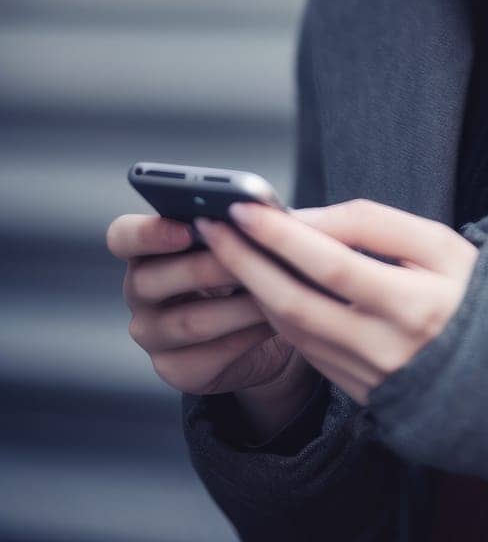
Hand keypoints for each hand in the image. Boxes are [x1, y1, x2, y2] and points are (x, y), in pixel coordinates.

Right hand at [106, 211, 296, 394]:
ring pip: (189, 321)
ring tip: (274, 289)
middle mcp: (138, 292)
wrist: (259, 328)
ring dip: (237, 305)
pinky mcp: (175, 369)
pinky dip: (246, 336)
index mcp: (146, 249)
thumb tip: (257, 207)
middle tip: (251, 256)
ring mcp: (152, 334)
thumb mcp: (238, 240)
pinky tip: (273, 321)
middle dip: (209, 267)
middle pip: (154, 280)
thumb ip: (236, 222)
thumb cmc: (243, 268)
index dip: (148, 232)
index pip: (123, 236)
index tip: (188, 228)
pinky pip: (208, 355)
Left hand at [194, 198, 479, 406]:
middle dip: (244, 262)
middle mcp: (385, 351)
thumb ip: (371, 225)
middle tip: (211, 225)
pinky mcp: (356, 395)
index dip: (281, 235)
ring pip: (290, 332)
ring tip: (226, 247)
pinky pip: (304, 350)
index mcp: (414, 307)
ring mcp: (367, 380)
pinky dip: (276, 314)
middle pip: (293, 304)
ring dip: (251, 288)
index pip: (329, 265)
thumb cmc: (470, 289)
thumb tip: (303, 218)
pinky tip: (261, 283)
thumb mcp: (437, 243)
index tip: (243, 206)